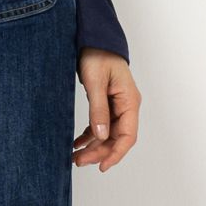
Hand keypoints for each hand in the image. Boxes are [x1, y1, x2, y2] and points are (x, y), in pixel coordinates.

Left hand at [73, 50, 138, 170]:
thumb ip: (98, 110)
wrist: (93, 39)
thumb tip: (101, 136)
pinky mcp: (106, 104)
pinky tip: (77, 143)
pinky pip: (100, 125)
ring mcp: (117, 106)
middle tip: (79, 161)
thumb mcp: (95, 83)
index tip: (102, 166)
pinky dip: (89, 136)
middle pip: (116, 138)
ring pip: (107, 134)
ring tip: (75, 156)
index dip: (116, 153)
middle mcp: (126, 106)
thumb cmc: (97, 55)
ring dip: (93, 146)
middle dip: (99, 152)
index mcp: (129, 101)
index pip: (128, 135)